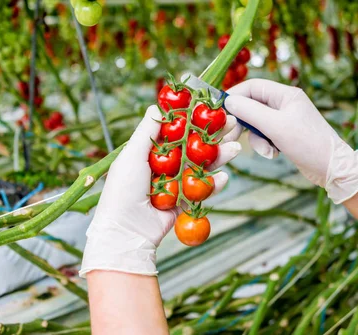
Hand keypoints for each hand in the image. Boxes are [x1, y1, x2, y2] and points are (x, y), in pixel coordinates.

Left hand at [80, 105, 241, 276]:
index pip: (178, 130)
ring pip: (203, 166)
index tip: (212, 108)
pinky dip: (215, 184)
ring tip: (235, 148)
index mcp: (152, 152)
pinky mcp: (185, 201)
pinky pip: (203, 190)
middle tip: (233, 123)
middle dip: (215, 135)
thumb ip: (147, 131)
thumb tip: (156, 106)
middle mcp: (167, 165)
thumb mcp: (132, 155)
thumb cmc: (122, 191)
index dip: (195, 119)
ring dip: (221, 157)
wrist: (126, 230)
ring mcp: (177, 183)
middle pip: (195, 146)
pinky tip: (223, 177)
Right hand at [225, 79, 357, 203]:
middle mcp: (285, 103)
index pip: (252, 86)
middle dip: (243, 122)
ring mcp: (285, 119)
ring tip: (267, 150)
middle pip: (252, 105)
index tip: (220, 110)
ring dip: (256, 138)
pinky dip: (265, 145)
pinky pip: (265, 135)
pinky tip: (274, 154)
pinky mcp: (285, 134)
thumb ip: (251, 112)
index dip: (235, 96)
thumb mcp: (276, 126)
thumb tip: (229, 102)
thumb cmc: (308, 144)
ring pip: (256, 123)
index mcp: (286, 94)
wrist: (333, 169)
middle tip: (232, 136)